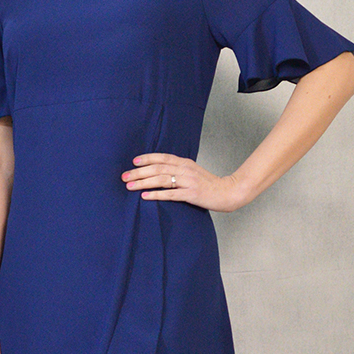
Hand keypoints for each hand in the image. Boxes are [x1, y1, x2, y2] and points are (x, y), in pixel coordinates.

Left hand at [122, 153, 247, 211]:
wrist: (228, 192)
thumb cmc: (209, 184)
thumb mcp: (193, 172)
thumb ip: (179, 169)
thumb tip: (161, 170)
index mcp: (185, 162)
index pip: (162, 157)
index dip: (147, 158)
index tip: (133, 162)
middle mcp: (185, 169)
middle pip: (158, 168)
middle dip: (139, 172)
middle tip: (125, 176)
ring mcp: (188, 181)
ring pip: (161, 180)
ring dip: (143, 182)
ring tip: (130, 186)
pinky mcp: (191, 194)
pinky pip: (170, 194)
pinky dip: (156, 195)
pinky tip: (145, 196)